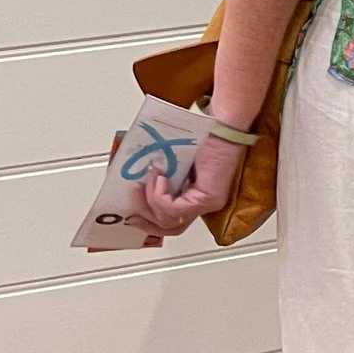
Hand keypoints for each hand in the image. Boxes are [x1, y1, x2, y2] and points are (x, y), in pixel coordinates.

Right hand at [124, 131, 245, 238]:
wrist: (221, 125)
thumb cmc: (202, 137)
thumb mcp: (174, 163)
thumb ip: (162, 179)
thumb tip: (135, 185)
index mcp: (195, 197)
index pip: (171, 222)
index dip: (149, 220)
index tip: (132, 213)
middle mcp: (203, 204)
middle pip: (170, 227)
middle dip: (146, 217)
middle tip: (132, 201)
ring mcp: (208, 203)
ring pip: (169, 220)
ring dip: (151, 200)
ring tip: (150, 177)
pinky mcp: (209, 198)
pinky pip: (175, 210)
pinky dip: (160, 197)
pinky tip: (160, 179)